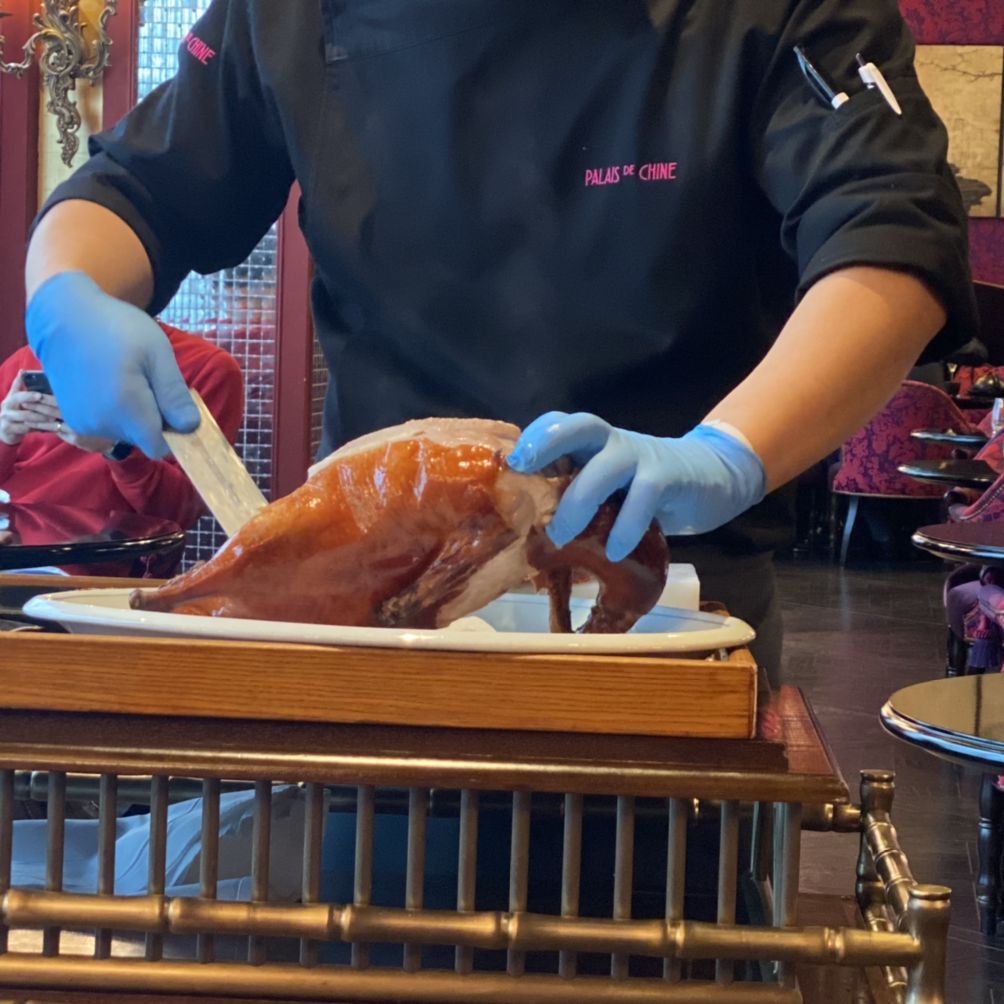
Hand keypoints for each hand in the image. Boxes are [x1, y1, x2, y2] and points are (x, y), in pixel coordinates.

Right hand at [0, 371, 61, 445]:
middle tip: (53, 407)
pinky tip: (49, 427)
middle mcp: (7, 405)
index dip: (28, 393)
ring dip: (41, 418)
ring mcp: (6, 417)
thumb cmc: (14, 411)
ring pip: (26, 417)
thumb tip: (23, 371)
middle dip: (37, 405)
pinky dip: (38, 428)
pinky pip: (26, 428)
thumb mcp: (15, 399)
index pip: (18, 391)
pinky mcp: (8, 428)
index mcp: (11, 396)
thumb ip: (19, 386)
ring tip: (54, 418)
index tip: (40, 395)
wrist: (3, 429)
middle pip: (21, 404)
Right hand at [25, 272, 198, 457]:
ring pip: (126, 432)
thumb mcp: (157, 354)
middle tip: (148, 380)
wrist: (63, 317)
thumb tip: (191, 428)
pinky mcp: (73, 418)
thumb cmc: (117, 328)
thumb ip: (174, 395)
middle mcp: (103, 424)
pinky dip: (114, 411)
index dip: (173, 433)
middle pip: (143, 438)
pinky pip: (108, 425)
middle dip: (153, 418)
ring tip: (126, 377)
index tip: (174, 406)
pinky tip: (108, 383)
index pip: (159, 447)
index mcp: (127, 410)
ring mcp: (84, 423)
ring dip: (133, 414)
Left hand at [507, 412, 766, 560]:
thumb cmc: (645, 489)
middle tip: (522, 470)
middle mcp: (613, 443)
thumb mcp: (609, 488)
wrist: (712, 477)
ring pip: (606, 467)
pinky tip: (614, 551)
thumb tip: (529, 530)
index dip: (535, 435)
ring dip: (579, 500)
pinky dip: (625, 526)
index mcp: (594, 443)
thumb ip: (577, 495)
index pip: (560, 424)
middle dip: (548, 443)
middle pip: (579, 427)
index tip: (511, 460)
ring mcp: (641, 457)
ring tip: (560, 536)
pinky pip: (643, 498)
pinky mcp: (668, 477)